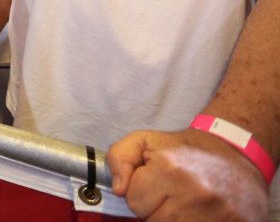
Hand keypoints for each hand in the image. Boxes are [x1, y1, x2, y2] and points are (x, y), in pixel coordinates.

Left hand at [108, 128, 268, 220]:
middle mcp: (193, 194)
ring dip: (172, 219)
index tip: (152, 183)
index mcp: (170, 170)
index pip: (134, 201)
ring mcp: (215, 215)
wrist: (236, 152)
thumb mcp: (145, 141)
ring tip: (183, 203)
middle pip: (152, 220)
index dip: (138, 192)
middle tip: (169, 194)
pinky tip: (197, 213)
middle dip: (154, 209)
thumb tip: (118, 189)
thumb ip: (120, 158)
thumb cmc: (186, 149)